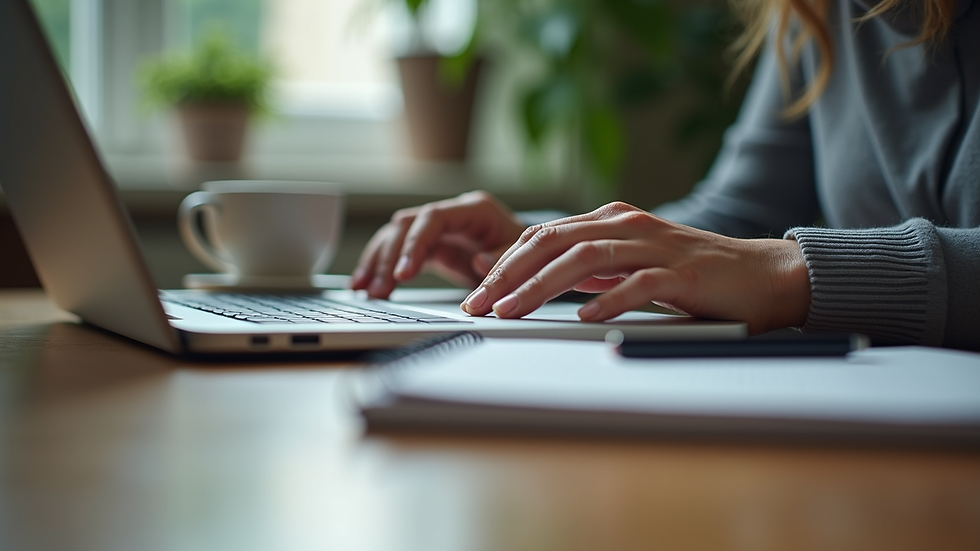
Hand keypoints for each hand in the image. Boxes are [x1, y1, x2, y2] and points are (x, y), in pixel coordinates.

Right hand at [351, 191, 525, 298]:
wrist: (531, 258)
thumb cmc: (529, 254)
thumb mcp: (523, 257)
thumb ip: (502, 259)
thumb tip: (479, 260)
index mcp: (474, 209)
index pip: (433, 218)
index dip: (415, 243)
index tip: (404, 273)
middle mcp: (451, 214)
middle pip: (407, 226)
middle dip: (390, 257)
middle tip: (379, 289)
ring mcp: (438, 229)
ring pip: (396, 237)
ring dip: (378, 262)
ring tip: (364, 291)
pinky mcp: (431, 246)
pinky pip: (399, 252)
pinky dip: (381, 267)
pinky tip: (366, 287)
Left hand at [460, 202, 810, 333]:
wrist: (763, 276)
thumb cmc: (695, 277)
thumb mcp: (631, 267)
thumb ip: (592, 270)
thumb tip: (541, 285)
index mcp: (612, 222)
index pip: (544, 235)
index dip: (504, 261)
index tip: (475, 290)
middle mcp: (628, 226)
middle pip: (554, 241)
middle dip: (508, 272)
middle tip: (477, 301)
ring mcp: (656, 247)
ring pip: (586, 259)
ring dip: (541, 286)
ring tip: (511, 310)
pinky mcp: (683, 274)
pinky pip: (639, 285)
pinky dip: (608, 300)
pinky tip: (583, 317)